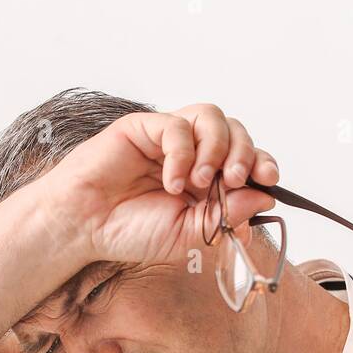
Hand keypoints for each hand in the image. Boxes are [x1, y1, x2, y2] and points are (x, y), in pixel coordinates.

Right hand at [43, 102, 280, 264]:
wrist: (84, 226)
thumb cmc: (129, 231)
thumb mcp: (188, 235)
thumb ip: (225, 217)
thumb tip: (265, 197)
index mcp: (206, 180)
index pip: (247, 159)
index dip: (263, 164)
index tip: (267, 180)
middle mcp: (192, 154)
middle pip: (237, 133)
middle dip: (246, 153)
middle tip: (236, 179)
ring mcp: (169, 138)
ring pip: (212, 117)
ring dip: (217, 148)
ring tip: (201, 181)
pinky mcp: (145, 127)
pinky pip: (178, 126)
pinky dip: (182, 153)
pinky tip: (171, 182)